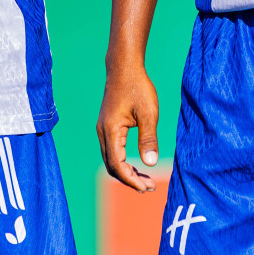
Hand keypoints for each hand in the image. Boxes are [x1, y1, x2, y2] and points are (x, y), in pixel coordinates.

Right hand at [97, 56, 159, 190]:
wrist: (124, 67)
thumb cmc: (138, 87)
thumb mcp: (148, 113)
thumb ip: (149, 139)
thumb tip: (151, 164)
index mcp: (110, 131)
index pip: (117, 165)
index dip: (131, 179)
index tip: (147, 187)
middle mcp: (102, 133)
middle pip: (112, 166)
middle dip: (129, 179)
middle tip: (150, 187)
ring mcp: (103, 130)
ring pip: (111, 160)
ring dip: (127, 172)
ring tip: (146, 180)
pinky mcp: (108, 127)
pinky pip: (113, 151)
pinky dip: (124, 162)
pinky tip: (138, 164)